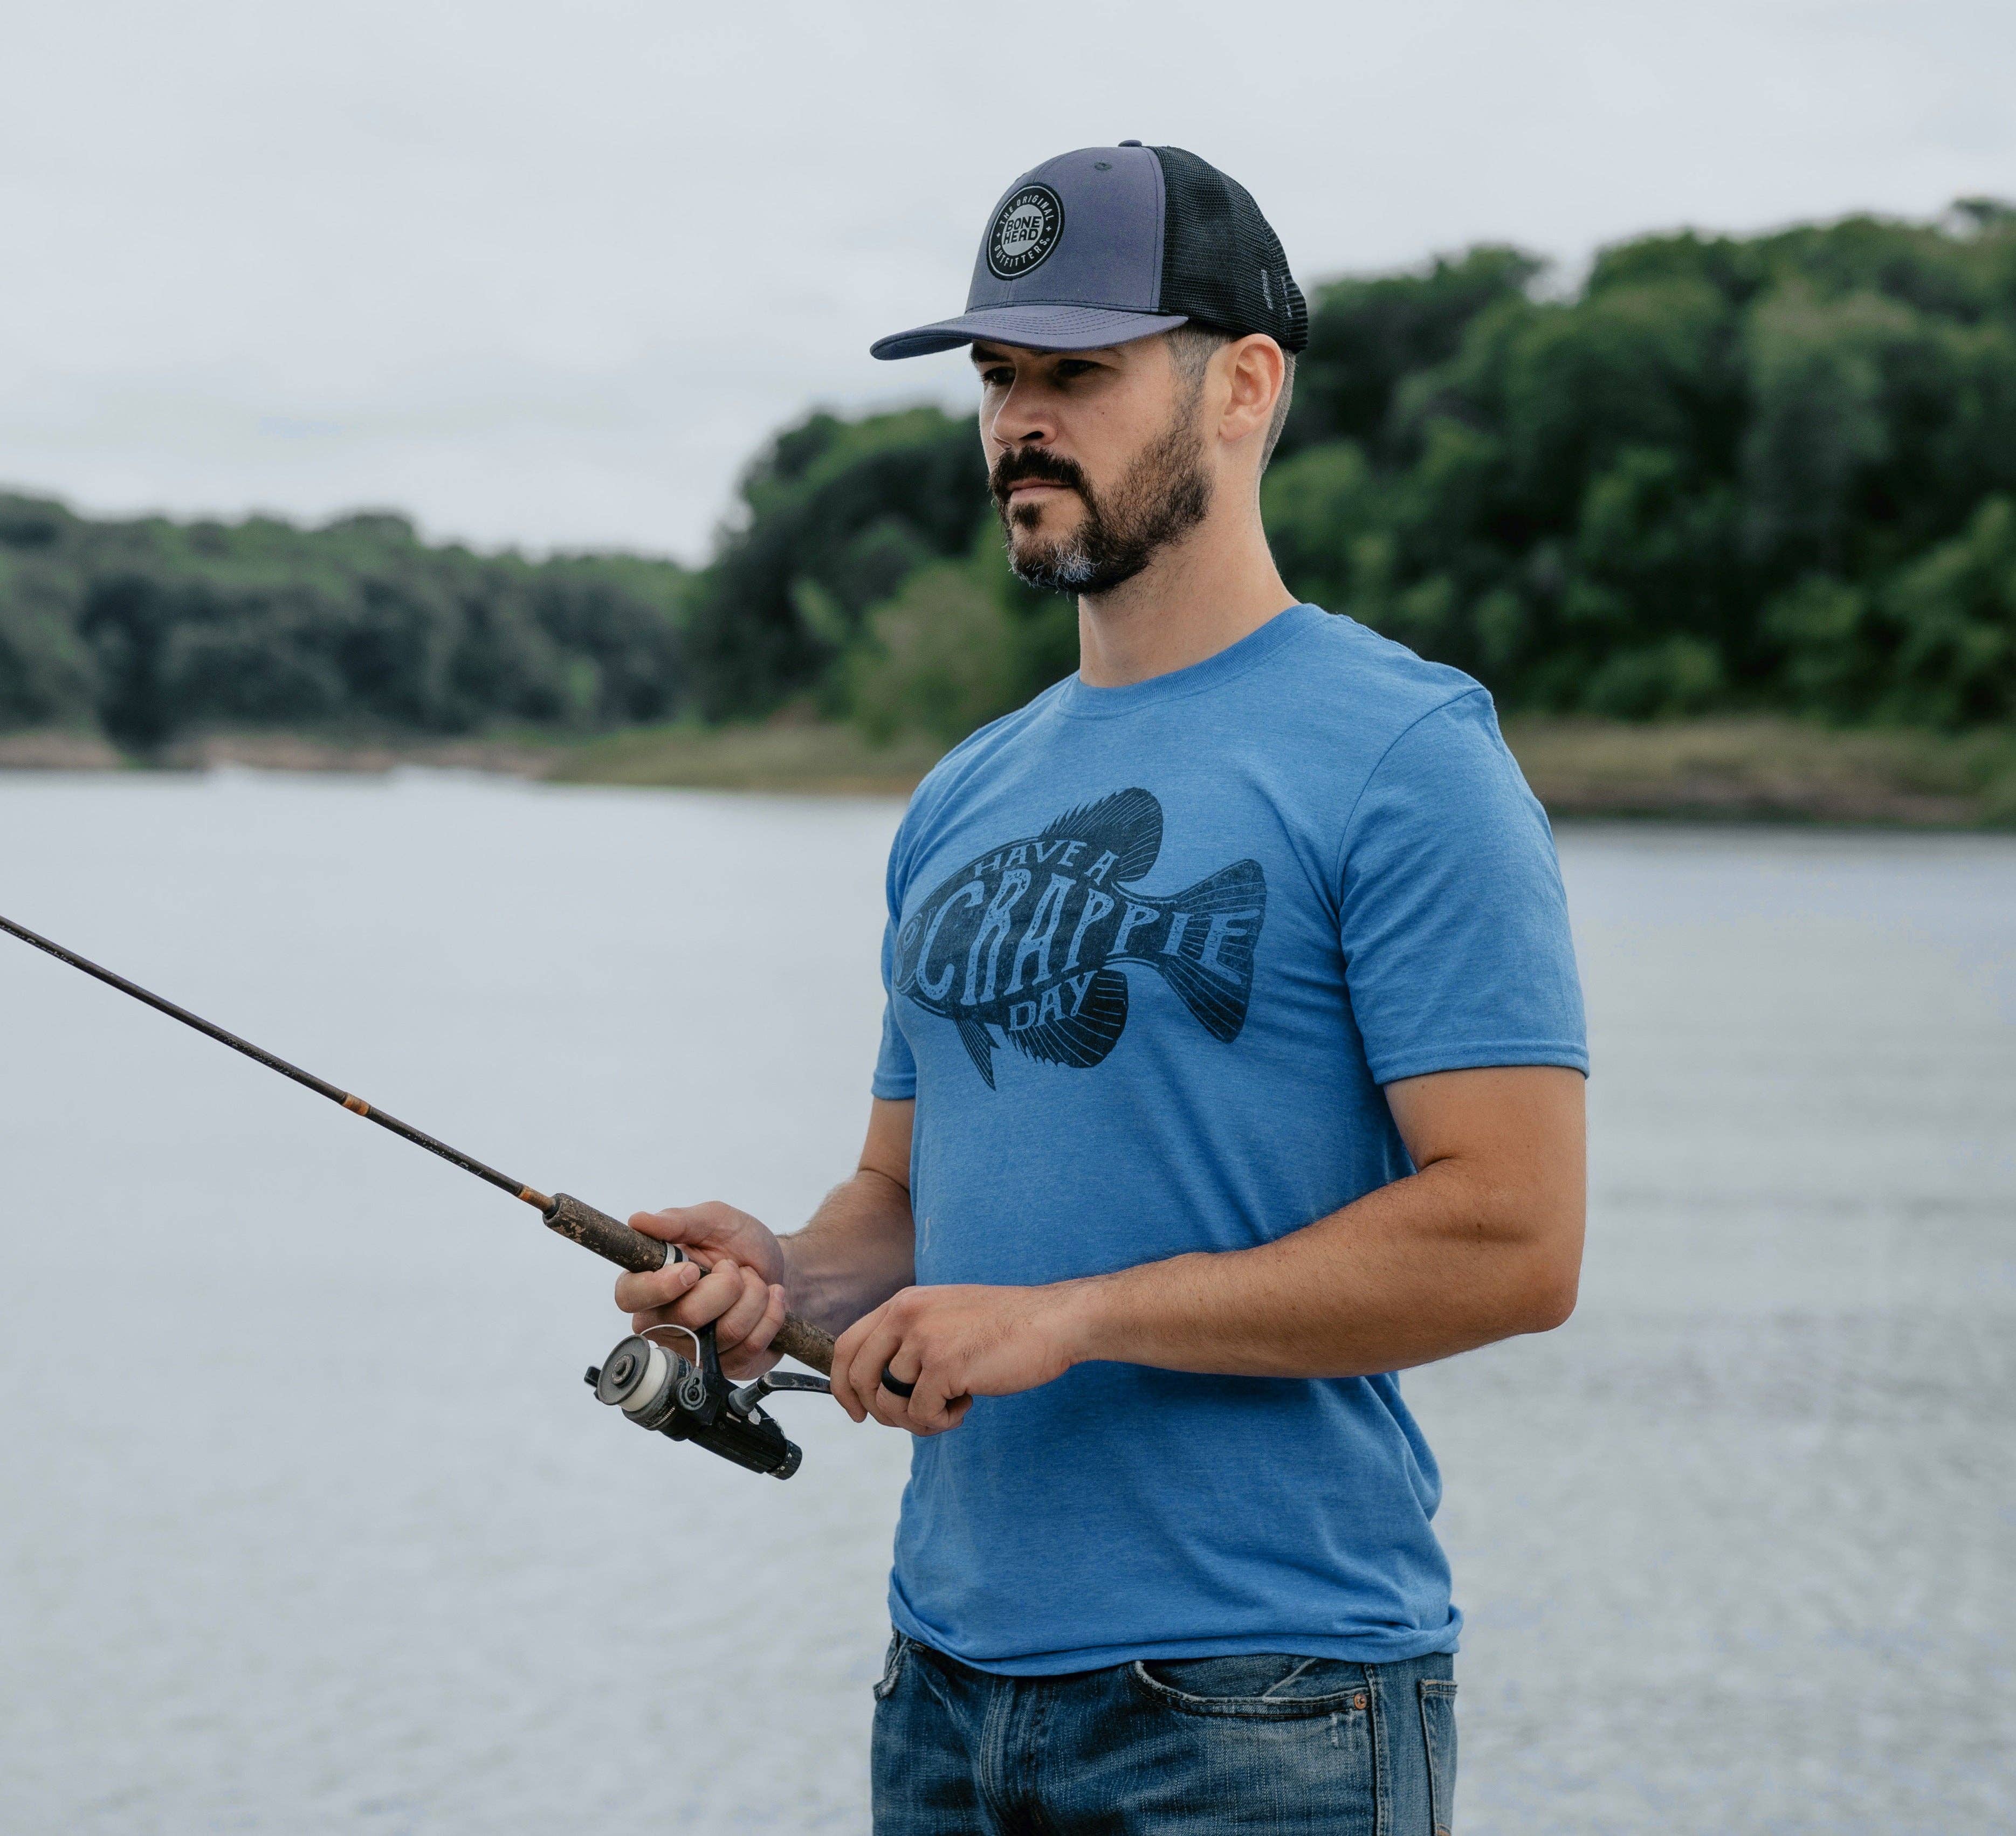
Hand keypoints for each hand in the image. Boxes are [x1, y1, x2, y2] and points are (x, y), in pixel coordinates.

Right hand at [616, 1202, 790, 1379]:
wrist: (780, 1267)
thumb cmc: (738, 1244)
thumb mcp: (713, 1220)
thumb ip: (676, 1220)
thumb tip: (638, 1221)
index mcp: (649, 1282)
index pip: (629, 1297)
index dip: (659, 1287)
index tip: (692, 1270)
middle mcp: (664, 1321)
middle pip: (687, 1317)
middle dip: (727, 1284)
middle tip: (734, 1267)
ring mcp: (694, 1348)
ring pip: (726, 1332)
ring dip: (754, 1296)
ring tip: (753, 1281)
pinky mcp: (726, 1365)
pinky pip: (750, 1346)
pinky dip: (770, 1315)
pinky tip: (770, 1299)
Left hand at [829, 1282, 1094, 1435]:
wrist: (1052, 1321)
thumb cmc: (1005, 1325)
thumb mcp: (945, 1316)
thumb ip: (910, 1338)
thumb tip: (878, 1386)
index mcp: (903, 1302)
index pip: (846, 1346)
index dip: (842, 1385)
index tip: (855, 1411)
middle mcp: (906, 1315)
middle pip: (859, 1377)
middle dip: (878, 1411)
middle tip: (909, 1419)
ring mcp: (923, 1339)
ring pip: (889, 1402)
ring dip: (916, 1419)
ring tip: (948, 1408)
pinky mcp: (944, 1366)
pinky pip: (920, 1414)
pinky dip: (941, 1421)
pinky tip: (966, 1405)